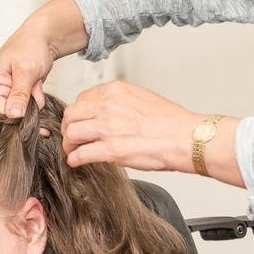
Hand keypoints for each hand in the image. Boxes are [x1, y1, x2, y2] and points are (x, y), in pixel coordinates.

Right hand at [0, 0, 86, 117]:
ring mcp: (1, 97)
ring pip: (20, 114)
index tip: (31, 97)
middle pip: (9, 116)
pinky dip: (34, 99)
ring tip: (33, 81)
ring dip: (32, 100)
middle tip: (32, 83)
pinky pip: (25, 109)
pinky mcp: (11, 98)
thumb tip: (13, 115)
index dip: (18, 111)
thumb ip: (20, 94)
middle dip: (27, 103)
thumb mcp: (26, 70)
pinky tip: (34, 84)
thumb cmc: (30, 47)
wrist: (40, 38)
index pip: (0, 113)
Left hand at [61, 80, 198, 171]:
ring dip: (69, 144)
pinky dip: (74, 160)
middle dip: (68, 128)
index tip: (80, 122)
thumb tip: (103, 112)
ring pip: (71, 134)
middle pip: (71, 115)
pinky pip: (79, 155)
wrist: (185, 138)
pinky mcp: (110, 150)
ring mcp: (108, 128)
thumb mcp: (141, 98)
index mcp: (116, 91)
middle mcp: (108, 106)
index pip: (82, 98)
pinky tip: (77, 162)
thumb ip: (118, 102)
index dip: (78, 113)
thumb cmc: (169, 122)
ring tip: (73, 150)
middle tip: (72, 137)